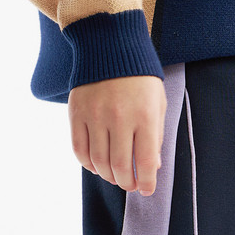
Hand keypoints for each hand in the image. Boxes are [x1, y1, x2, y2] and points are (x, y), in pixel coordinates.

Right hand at [68, 75, 166, 195]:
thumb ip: (156, 136)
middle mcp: (119, 118)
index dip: (147, 183)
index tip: (146, 190)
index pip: (146, 162)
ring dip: (108, 176)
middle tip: (130, 185)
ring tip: (114, 176)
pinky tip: (96, 165)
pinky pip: (79, 150)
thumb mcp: (157, 104)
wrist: (110, 45)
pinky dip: (88, 164)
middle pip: (121, 167)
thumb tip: (152, 167)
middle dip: (127, 183)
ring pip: (99, 162)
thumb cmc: (140, 79)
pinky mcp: (77, 113)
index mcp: (145, 116)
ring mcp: (95, 116)